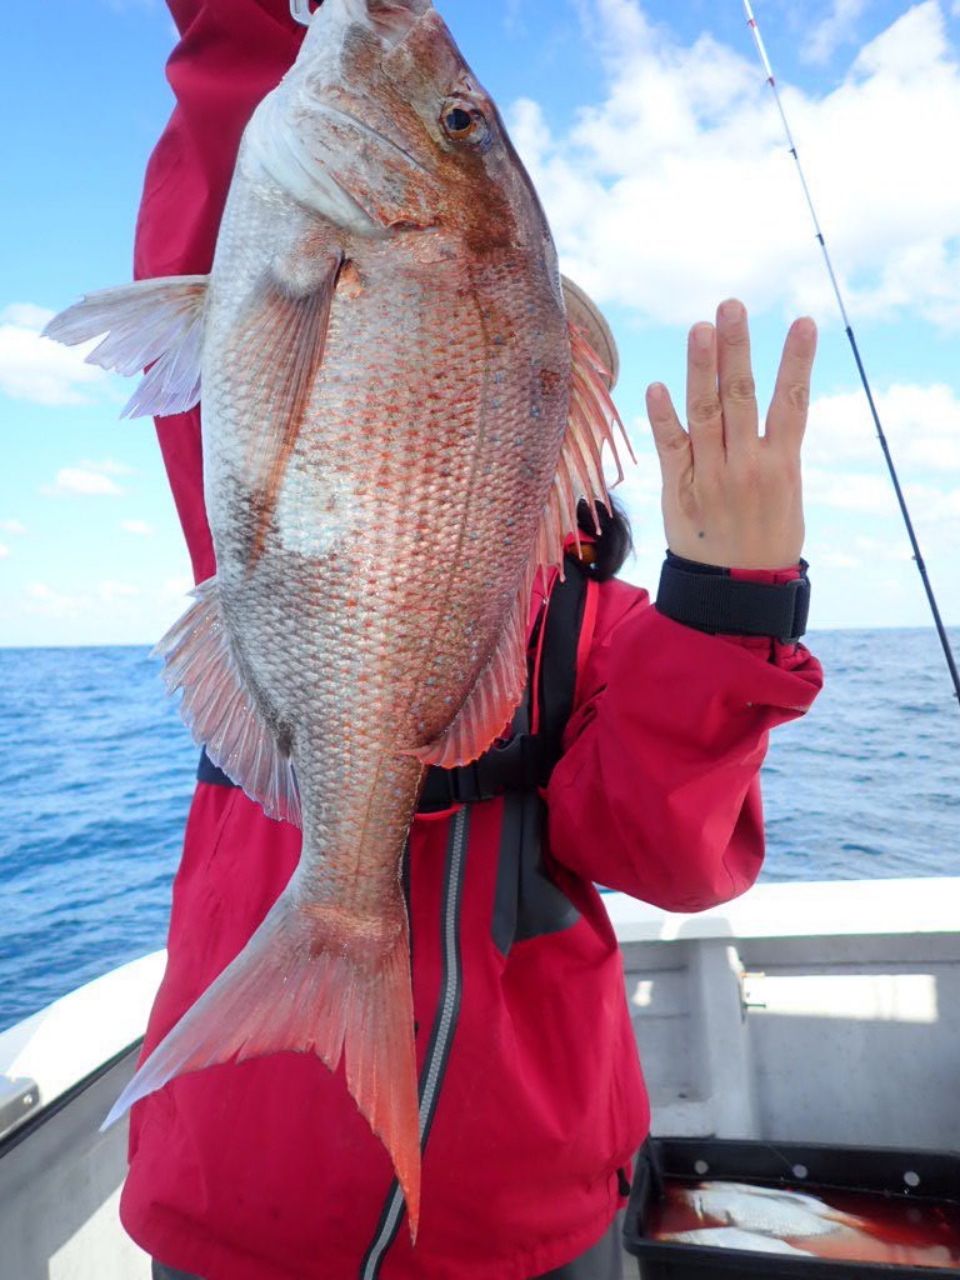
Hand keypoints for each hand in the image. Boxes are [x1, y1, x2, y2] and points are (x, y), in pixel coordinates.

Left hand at [645, 299, 816, 570]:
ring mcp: (711, 476)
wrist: (736, 590)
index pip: (792, 402)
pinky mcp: (680, 489)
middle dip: (736, 349)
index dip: (797, 361)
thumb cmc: (764, 538)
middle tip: (732, 306)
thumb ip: (774, 450)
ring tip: (701, 327)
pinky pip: (671, 447)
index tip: (803, 322)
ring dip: (702, 368)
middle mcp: (746, 466)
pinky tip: (657, 386)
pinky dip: (663, 417)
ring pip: (707, 413)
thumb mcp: (785, 494)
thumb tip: (772, 409)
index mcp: (780, 464)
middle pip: (741, 396)